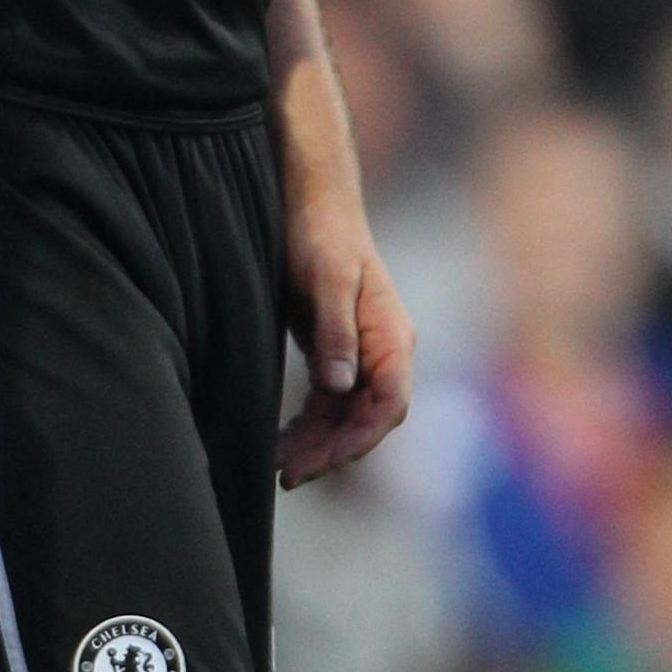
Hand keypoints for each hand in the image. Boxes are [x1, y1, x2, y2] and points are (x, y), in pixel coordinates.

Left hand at [277, 190, 415, 487]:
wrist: (310, 197)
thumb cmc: (319, 230)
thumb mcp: (324, 277)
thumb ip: (336, 330)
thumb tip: (340, 385)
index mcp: (392, 335)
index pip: (389, 402)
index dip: (360, 437)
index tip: (324, 459)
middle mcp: (383, 349)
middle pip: (366, 418)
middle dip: (331, 450)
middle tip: (288, 475)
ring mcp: (361, 352)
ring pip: (346, 415)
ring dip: (317, 443)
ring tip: (279, 466)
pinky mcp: (337, 349)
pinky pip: (330, 401)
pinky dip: (309, 424)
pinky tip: (283, 441)